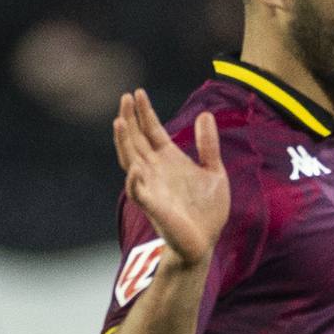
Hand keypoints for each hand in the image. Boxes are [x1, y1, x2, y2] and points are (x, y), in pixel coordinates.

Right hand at [111, 89, 228, 266]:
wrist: (206, 240)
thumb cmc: (207, 210)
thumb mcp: (214, 171)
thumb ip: (208, 145)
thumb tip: (205, 114)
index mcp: (169, 159)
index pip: (151, 130)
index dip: (145, 112)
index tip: (138, 92)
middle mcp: (155, 170)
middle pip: (136, 139)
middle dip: (130, 119)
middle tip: (125, 97)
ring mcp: (151, 187)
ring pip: (130, 160)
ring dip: (123, 142)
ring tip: (119, 121)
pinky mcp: (153, 207)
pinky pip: (138, 192)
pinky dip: (135, 181)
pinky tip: (135, 168)